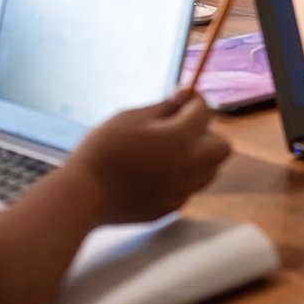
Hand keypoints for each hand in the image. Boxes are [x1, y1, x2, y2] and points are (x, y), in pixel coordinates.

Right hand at [68, 93, 230, 224]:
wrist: (81, 196)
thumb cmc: (102, 151)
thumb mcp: (130, 118)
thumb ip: (164, 107)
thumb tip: (185, 95)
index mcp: (181, 139)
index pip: (205, 112)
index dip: (195, 102)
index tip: (183, 99)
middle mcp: (190, 166)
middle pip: (222, 146)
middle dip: (207, 135)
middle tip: (180, 131)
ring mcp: (181, 190)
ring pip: (210, 171)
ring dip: (199, 159)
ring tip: (168, 154)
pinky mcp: (170, 208)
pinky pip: (189, 189)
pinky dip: (181, 180)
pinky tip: (154, 176)